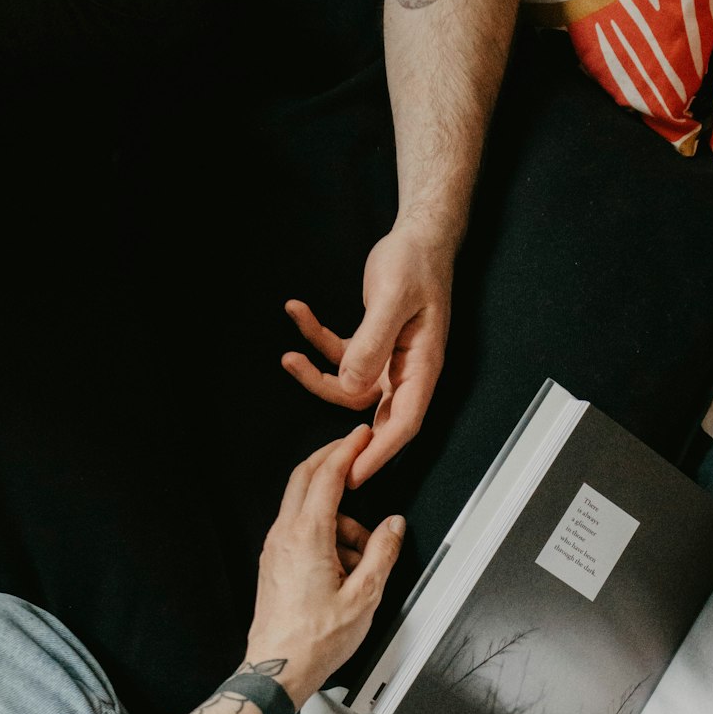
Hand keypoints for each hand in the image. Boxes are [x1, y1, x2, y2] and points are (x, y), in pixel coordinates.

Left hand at [245, 426, 404, 706]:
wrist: (278, 668)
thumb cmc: (316, 639)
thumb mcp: (365, 595)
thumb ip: (383, 553)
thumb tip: (394, 526)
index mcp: (307, 536)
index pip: (326, 475)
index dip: (346, 450)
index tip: (360, 436)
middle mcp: (284, 535)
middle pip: (304, 478)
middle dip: (331, 460)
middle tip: (355, 454)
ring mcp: (275, 548)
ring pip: (305, 507)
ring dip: (337, 514)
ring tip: (364, 554)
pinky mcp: (274, 563)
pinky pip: (300, 530)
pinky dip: (324, 532)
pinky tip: (344, 563)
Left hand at [281, 222, 451, 487]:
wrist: (417, 237)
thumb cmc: (415, 264)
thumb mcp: (393, 300)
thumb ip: (372, 343)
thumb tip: (352, 386)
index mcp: (423, 366)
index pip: (404, 423)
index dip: (380, 453)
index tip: (355, 476)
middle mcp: (406, 370)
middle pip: (373, 413)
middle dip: (342, 431)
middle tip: (313, 455)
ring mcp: (388, 360)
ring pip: (349, 386)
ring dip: (316, 374)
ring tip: (289, 356)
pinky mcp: (371, 345)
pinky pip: (340, 355)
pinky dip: (316, 339)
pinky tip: (296, 311)